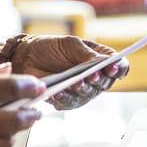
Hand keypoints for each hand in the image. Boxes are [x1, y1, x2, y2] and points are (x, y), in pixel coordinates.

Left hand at [10, 35, 129, 109]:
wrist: (27, 56)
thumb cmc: (52, 47)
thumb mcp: (70, 44)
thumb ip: (86, 53)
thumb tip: (101, 61)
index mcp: (99, 61)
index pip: (118, 67)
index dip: (119, 68)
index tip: (113, 67)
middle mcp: (94, 78)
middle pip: (105, 83)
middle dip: (99, 80)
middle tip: (93, 76)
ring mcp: (81, 91)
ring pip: (88, 94)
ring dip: (82, 88)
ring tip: (76, 82)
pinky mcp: (66, 101)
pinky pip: (68, 103)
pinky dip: (64, 97)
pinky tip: (59, 92)